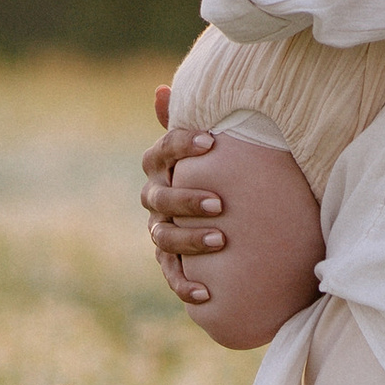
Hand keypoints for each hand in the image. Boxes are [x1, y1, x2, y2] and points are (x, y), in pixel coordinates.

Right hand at [142, 119, 225, 302]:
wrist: (230, 213)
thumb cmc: (219, 169)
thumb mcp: (212, 146)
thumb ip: (189, 121)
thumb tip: (159, 90)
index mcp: (161, 167)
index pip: (162, 153)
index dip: (181, 145)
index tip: (211, 142)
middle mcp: (155, 198)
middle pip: (159, 198)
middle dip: (187, 200)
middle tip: (220, 203)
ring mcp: (160, 230)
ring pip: (164, 236)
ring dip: (190, 239)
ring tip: (221, 241)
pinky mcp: (170, 260)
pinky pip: (172, 274)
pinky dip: (185, 285)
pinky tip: (204, 294)